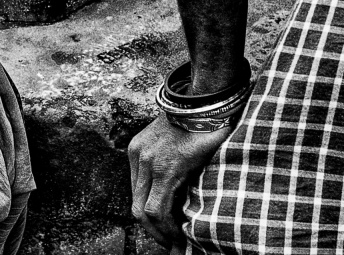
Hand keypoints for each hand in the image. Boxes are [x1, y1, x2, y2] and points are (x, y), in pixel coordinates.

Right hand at [128, 115, 231, 249]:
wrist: (196, 102)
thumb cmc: (210, 134)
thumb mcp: (209, 166)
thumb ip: (196, 191)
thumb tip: (196, 219)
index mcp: (166, 168)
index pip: (155, 212)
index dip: (166, 232)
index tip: (179, 241)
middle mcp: (146, 161)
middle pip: (138, 209)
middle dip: (153, 230)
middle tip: (168, 242)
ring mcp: (138, 152)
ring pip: (134, 195)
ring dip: (146, 212)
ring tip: (163, 224)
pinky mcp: (135, 146)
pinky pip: (134, 178)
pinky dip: (143, 193)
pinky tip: (157, 199)